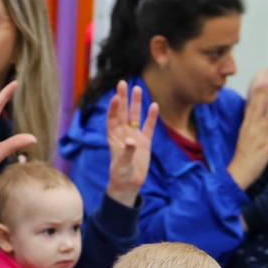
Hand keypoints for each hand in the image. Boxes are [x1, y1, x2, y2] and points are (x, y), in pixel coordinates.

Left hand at [103, 82, 159, 206]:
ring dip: (136, 103)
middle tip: (123, 83)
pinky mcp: (145, 141)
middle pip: (123, 112)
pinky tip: (154, 106)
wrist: (129, 184)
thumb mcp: (122, 165)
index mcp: (113, 137)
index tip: (115, 97)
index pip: (112, 119)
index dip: (113, 108)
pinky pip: (148, 127)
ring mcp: (134, 136)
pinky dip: (151, 117)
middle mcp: (123, 133)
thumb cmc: (121, 174)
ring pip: (135, 116)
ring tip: (137, 88)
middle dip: (123, 98)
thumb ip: (127, 152)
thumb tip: (132, 141)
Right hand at [226, 79, 267, 190]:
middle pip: (257, 108)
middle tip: (266, 81)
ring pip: (267, 117)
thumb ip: (250, 129)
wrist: (239, 172)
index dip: (256, 94)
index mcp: (245, 128)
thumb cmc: (241, 159)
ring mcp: (259, 137)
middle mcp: (251, 130)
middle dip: (262, 94)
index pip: (250, 107)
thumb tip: (256, 121)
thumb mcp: (243, 140)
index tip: (260, 83)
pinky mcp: (267, 146)